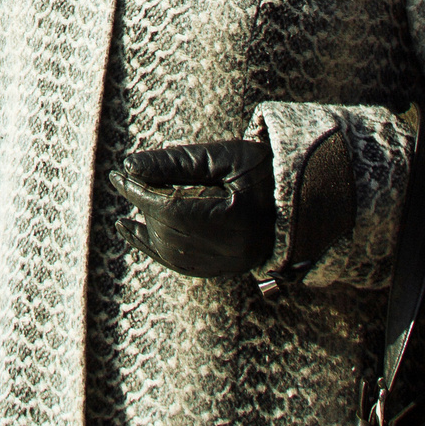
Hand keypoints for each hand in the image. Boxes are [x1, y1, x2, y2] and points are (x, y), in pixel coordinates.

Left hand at [109, 138, 276, 278]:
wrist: (306, 197)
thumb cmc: (266, 170)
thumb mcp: (225, 157)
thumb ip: (178, 162)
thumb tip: (130, 166)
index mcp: (237, 220)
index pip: (172, 209)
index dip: (140, 192)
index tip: (118, 175)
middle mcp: (234, 250)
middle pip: (170, 232)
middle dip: (142, 206)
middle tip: (123, 181)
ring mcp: (232, 264)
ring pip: (174, 255)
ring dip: (146, 233)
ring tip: (124, 217)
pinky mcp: (229, 268)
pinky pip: (184, 265)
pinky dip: (159, 250)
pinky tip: (140, 235)